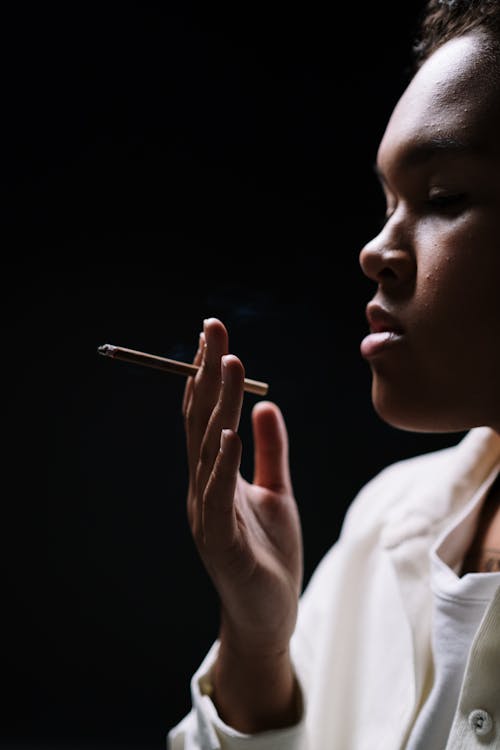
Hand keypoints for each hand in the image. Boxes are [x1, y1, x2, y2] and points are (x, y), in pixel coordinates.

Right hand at [182, 317, 302, 730]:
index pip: (207, 415)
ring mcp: (207, 513)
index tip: (214, 335)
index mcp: (215, 475)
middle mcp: (203, 486)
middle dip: (207, 373)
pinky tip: (229, 431)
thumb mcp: (278, 492)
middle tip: (213, 328)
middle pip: (201, 420)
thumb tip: (265, 405)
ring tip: (226, 364)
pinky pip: (219, 494)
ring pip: (208, 448)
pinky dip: (222, 461)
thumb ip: (271, 451)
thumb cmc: (270, 555)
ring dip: (217, 405)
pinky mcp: (219, 540)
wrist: (269, 616)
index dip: (208, 375)